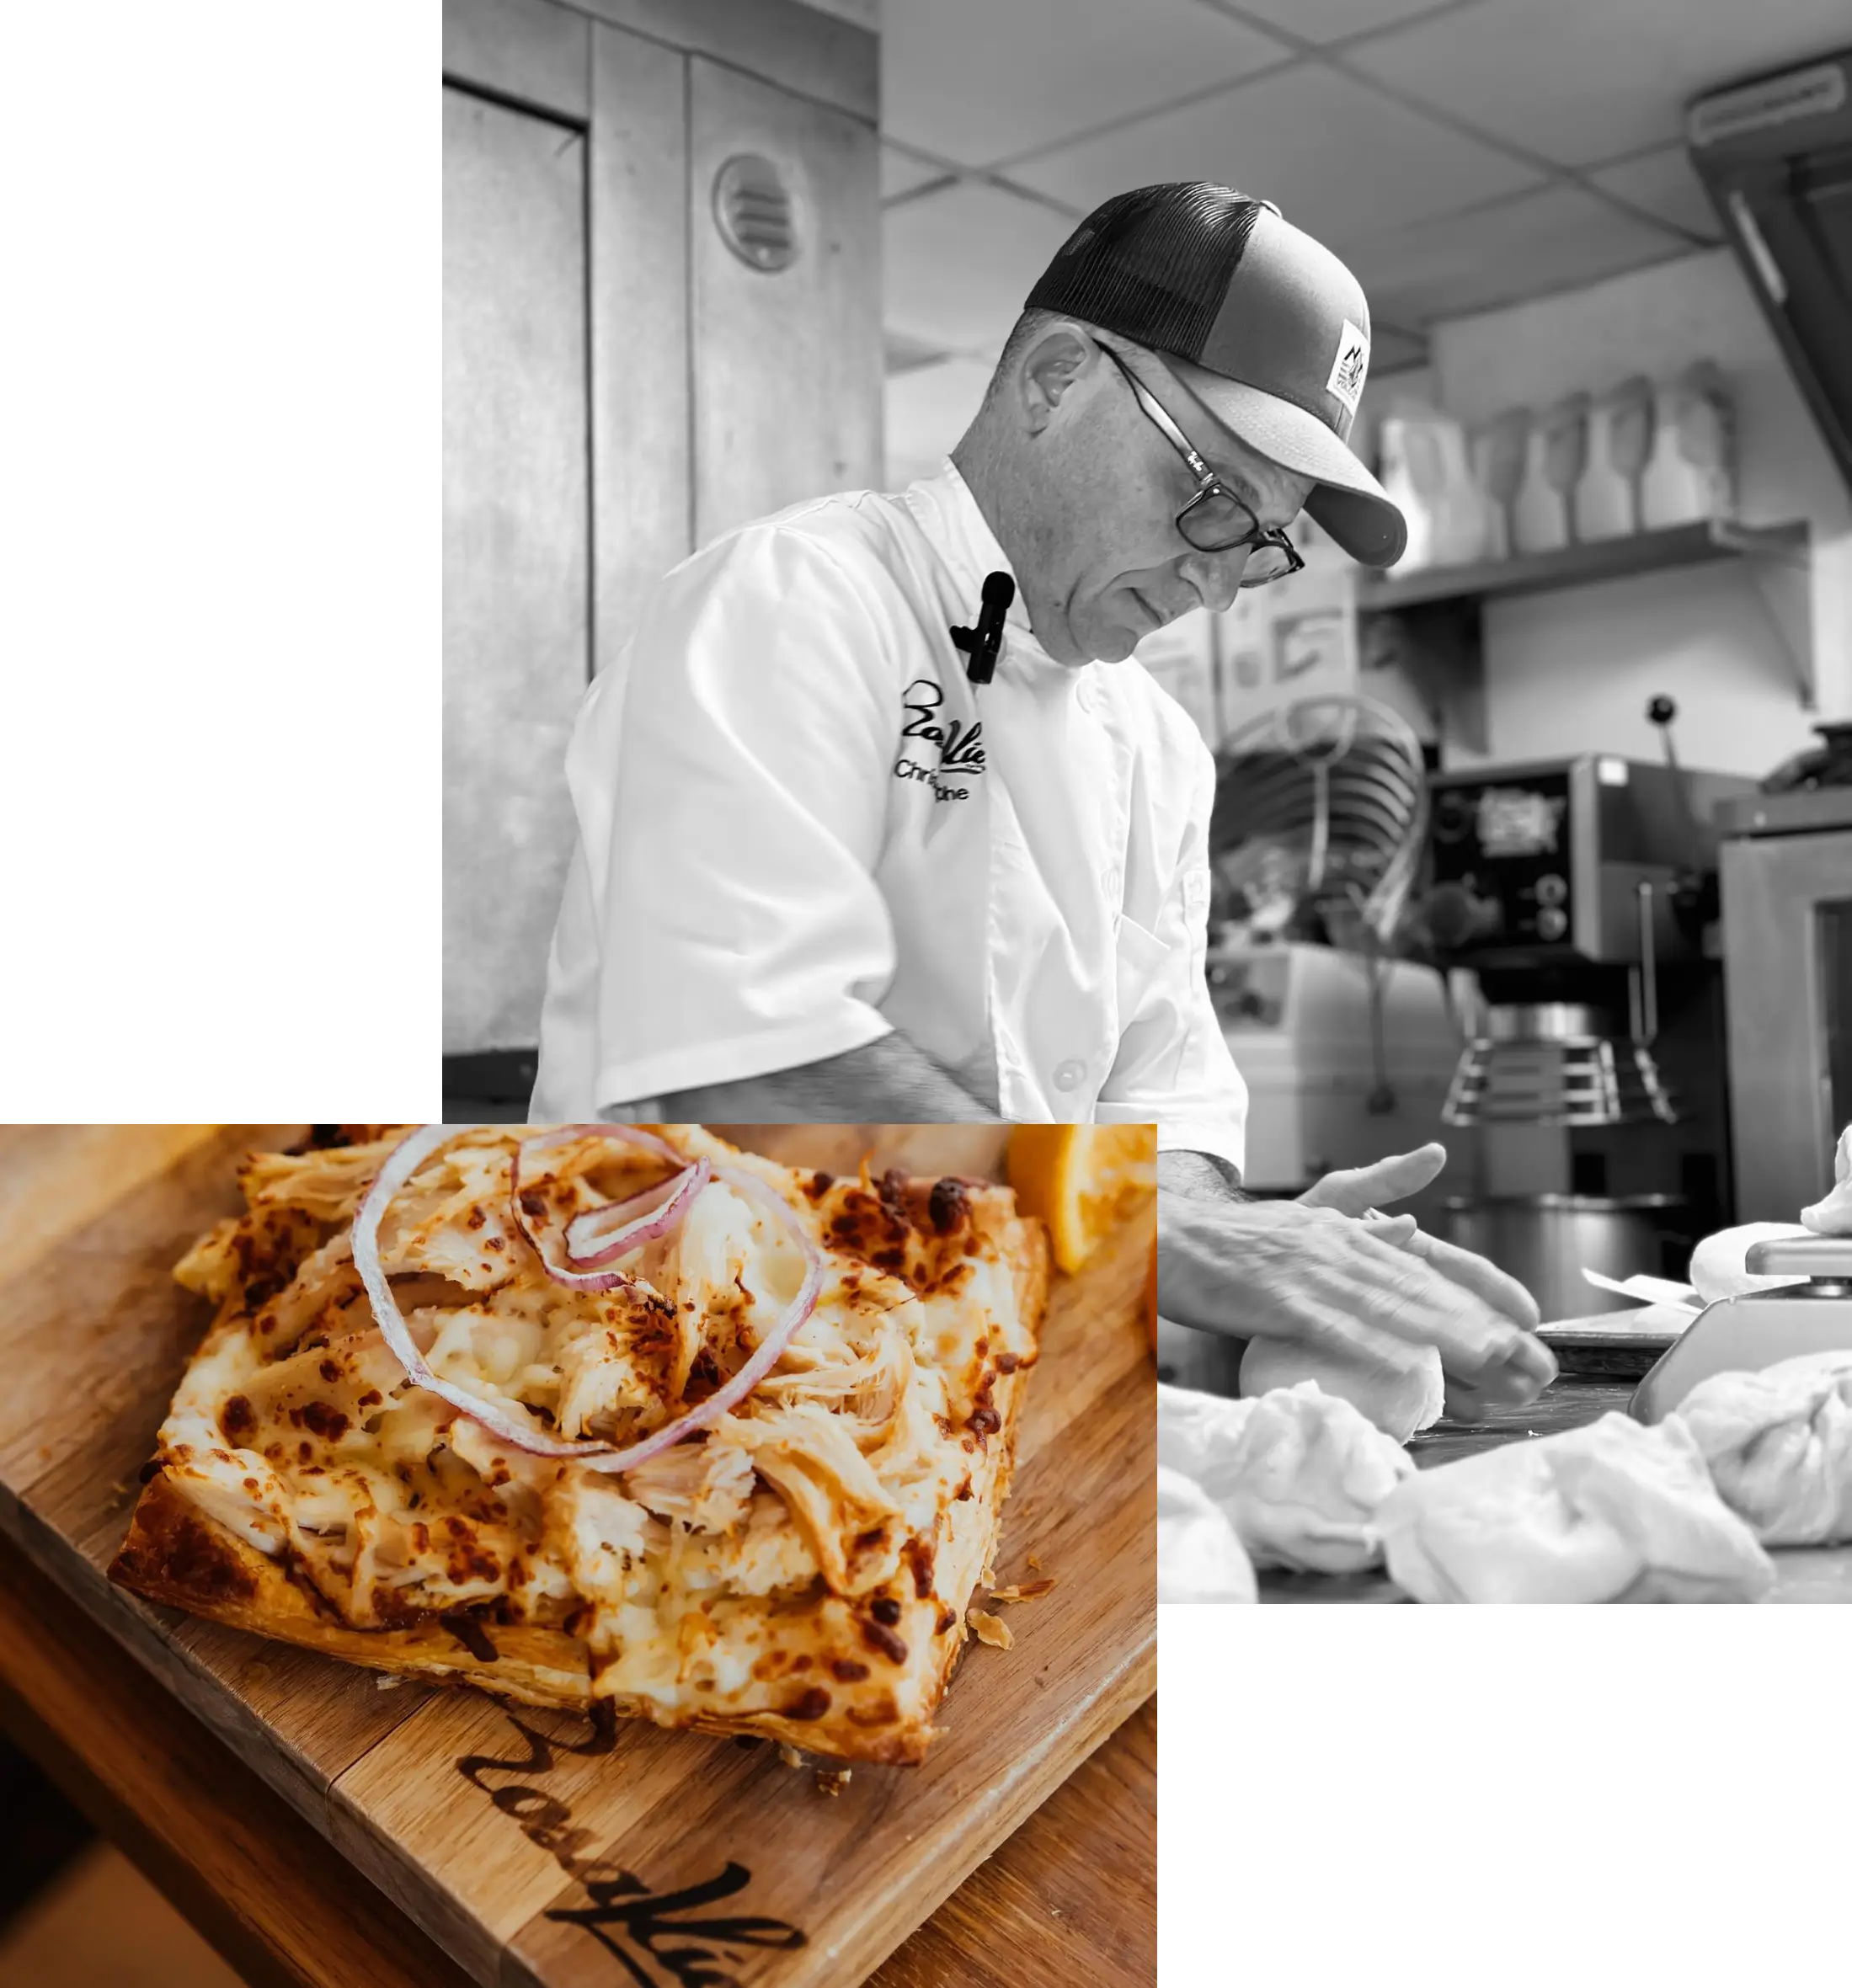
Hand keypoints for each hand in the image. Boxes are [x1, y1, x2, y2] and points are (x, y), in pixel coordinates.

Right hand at [1161, 1161, 1555, 1416]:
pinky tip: (1406, 1364)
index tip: (1532, 1318)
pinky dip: (1369, 1343)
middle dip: (1483, 1327)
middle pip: (1423, 1289)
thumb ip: (1359, 1207)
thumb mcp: (1303, 1219)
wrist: (1160, 1231)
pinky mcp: (1273, 1296)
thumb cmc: (1229, 1242)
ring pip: (1390, 1307)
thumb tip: (1410, 1221)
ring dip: (1446, 1337)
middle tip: (1534, 1361)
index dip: (1483, 1290)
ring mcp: (1307, 1271)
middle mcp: (1337, 1246)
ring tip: (1496, 1362)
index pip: (1428, 1265)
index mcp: (1346, 1233)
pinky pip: (1330, 1325)